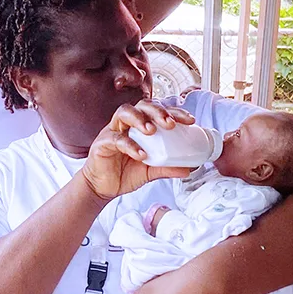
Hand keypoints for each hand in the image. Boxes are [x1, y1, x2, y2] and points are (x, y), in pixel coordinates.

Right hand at [80, 102, 194, 202]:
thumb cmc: (124, 173)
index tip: (190, 120)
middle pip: (142, 105)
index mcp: (140, 126)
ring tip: (152, 131)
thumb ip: (168, 167)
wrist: (103, 188)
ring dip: (140, 119)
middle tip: (170, 124)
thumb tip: (189, 168)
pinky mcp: (102, 143)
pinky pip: (116, 139)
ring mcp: (113, 131)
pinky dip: (130, 145)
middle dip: (158, 111)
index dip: (174, 111)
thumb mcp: (151, 170)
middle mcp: (127, 124)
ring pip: (124, 113)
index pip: (158, 111)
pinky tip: (141, 154)